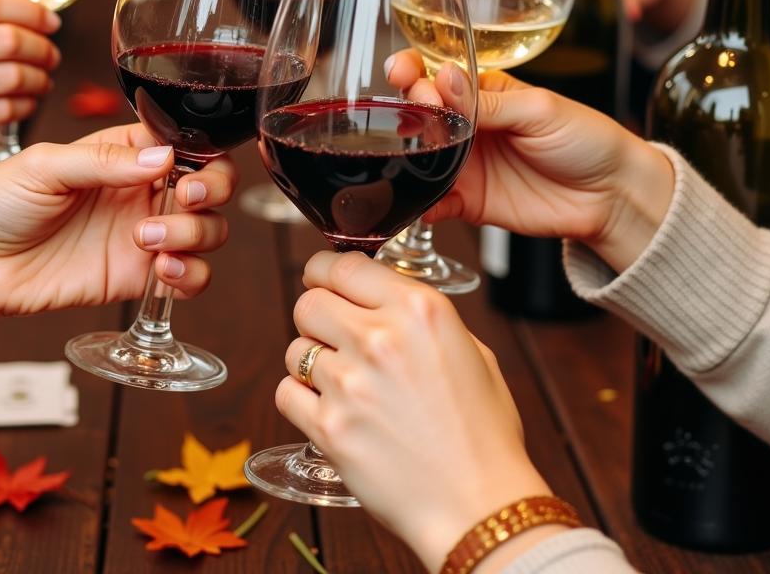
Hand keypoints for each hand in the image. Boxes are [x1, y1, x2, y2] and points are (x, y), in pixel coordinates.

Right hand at [0, 0, 60, 192]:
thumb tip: (27, 10)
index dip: (29, 10)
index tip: (50, 21)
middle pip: (8, 40)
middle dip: (42, 47)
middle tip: (51, 54)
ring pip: (12, 77)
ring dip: (40, 79)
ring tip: (43, 80)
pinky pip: (4, 111)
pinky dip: (26, 106)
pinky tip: (28, 102)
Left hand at [0, 123, 235, 369]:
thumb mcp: (43, 167)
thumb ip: (103, 161)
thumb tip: (162, 156)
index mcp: (124, 153)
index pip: (186, 142)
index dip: (202, 152)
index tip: (189, 167)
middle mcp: (143, 190)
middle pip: (211, 184)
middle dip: (212, 189)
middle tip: (186, 198)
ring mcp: (145, 235)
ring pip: (208, 229)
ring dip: (195, 233)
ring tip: (149, 239)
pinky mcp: (139, 277)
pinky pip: (190, 277)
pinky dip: (191, 275)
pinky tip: (163, 270)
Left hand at [277, 252, 552, 572]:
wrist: (479, 504)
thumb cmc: (483, 432)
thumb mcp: (471, 350)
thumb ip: (420, 317)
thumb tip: (381, 298)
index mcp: (418, 310)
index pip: (342, 265)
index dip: (324, 270)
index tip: (322, 279)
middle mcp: (379, 338)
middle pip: (308, 302)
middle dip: (316, 314)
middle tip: (330, 332)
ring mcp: (349, 383)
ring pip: (295, 349)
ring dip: (311, 361)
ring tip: (342, 382)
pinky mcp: (328, 428)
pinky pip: (286, 393)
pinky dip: (300, 399)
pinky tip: (328, 408)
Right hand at [387, 55, 674, 271]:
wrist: (612, 196)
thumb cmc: (586, 139)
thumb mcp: (540, 109)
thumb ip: (489, 101)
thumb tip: (444, 78)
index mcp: (482, 93)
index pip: (434, 74)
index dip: (412, 71)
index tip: (404, 71)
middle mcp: (465, 126)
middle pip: (418, 111)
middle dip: (408, 104)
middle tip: (424, 108)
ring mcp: (464, 165)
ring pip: (416, 156)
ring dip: (406, 152)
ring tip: (413, 149)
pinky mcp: (467, 202)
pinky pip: (432, 203)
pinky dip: (420, 204)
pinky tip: (419, 200)